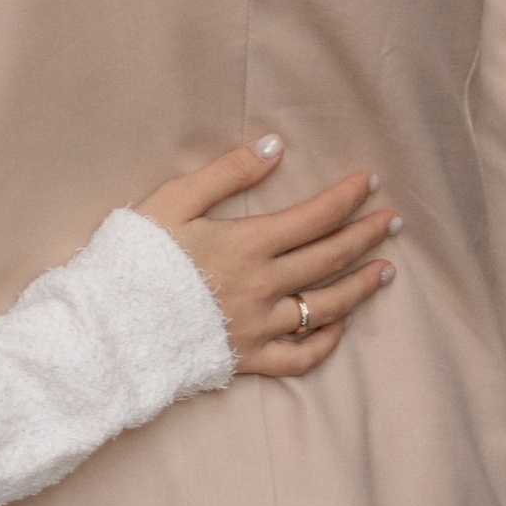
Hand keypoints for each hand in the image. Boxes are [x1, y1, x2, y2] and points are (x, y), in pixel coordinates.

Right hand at [138, 138, 399, 376]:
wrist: (111, 324)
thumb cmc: (136, 257)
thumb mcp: (174, 200)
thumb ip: (228, 173)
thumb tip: (276, 146)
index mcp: (249, 244)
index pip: (314, 217)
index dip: (346, 198)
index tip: (370, 182)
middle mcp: (265, 286)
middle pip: (330, 258)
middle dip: (366, 236)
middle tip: (393, 221)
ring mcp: (260, 326)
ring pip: (326, 306)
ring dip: (361, 285)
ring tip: (386, 270)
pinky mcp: (248, 359)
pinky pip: (300, 357)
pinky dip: (325, 342)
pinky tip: (339, 326)